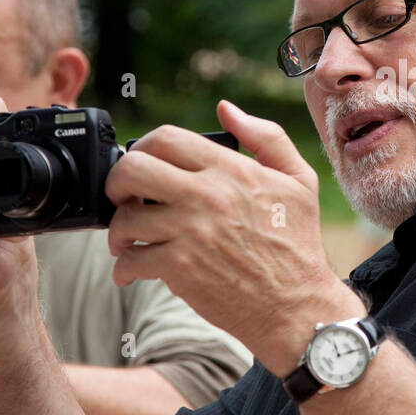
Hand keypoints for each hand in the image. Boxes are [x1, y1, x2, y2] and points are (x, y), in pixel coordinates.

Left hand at [105, 100, 360, 375]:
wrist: (298, 305)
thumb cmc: (299, 244)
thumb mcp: (299, 180)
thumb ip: (266, 136)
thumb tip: (226, 109)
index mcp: (232, 169)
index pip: (165, 138)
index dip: (142, 147)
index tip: (143, 164)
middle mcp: (208, 195)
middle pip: (131, 169)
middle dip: (116, 183)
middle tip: (123, 198)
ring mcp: (191, 232)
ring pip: (124, 218)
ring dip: (118, 231)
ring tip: (128, 240)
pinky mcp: (180, 269)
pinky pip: (130, 260)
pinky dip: (124, 268)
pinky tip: (132, 270)